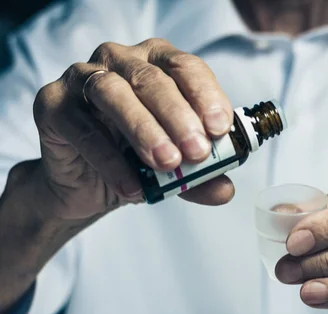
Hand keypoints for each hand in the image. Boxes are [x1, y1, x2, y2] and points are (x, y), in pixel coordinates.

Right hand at [32, 38, 234, 221]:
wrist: (88, 185)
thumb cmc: (137, 160)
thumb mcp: (176, 169)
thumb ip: (200, 176)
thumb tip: (225, 191)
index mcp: (157, 62)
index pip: (186, 67)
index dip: (205, 95)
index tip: (220, 128)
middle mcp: (119, 60)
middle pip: (150, 79)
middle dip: (177, 116)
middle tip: (196, 152)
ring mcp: (82, 77)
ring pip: (114, 93)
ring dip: (144, 129)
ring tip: (167, 163)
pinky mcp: (52, 103)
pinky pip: (82, 129)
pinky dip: (110, 160)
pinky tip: (131, 187)